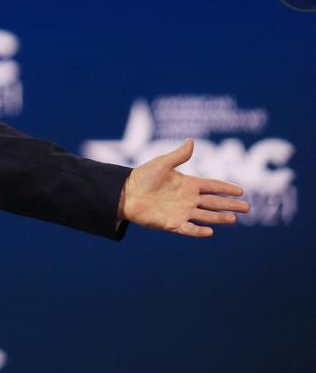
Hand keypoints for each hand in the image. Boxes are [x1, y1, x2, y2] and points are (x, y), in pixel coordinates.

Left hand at [118, 138, 248, 236]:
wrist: (125, 193)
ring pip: (206, 216)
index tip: (241, 190)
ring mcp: (182, 212)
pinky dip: (199, 231)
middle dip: (230, 205)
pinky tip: (210, 232)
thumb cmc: (142, 177)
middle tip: (247, 208)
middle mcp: (188, 199)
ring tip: (234, 219)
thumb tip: (191, 140)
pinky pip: (189, 229)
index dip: (226, 188)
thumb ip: (178, 156)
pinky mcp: (172, 223)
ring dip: (219, 218)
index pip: (212, 186)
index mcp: (188, 183)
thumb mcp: (161, 164)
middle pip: (214, 202)